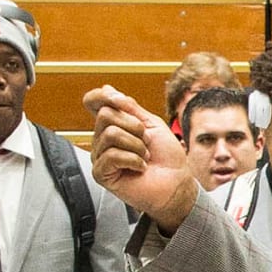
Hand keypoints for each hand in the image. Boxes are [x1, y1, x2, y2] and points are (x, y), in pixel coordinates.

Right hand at [84, 86, 198, 231]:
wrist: (177, 183)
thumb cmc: (167, 158)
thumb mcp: (151, 124)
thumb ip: (129, 106)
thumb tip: (107, 89)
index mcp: (113, 125)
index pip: (93, 102)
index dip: (102, 96)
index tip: (122, 102)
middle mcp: (102, 139)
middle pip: (106, 115)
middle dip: (135, 127)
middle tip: (146, 143)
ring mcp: (100, 156)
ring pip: (110, 134)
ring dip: (136, 145)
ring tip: (144, 157)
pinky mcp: (101, 173)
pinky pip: (111, 155)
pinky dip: (133, 160)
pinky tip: (140, 168)